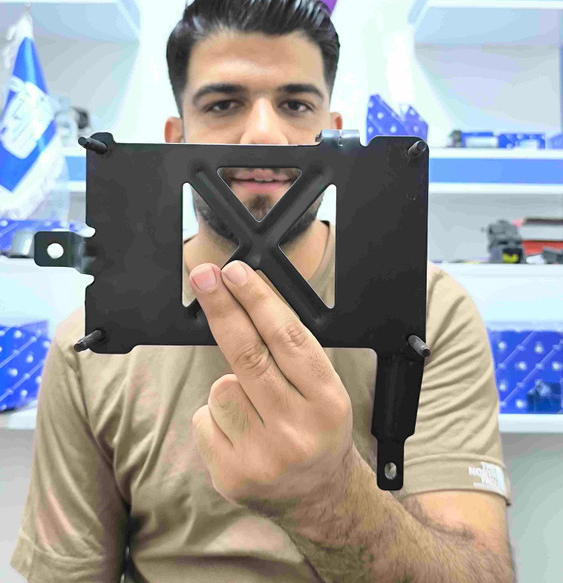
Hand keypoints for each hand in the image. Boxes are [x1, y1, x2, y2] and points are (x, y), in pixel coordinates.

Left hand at [189, 260, 356, 521]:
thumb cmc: (317, 429)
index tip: (235, 272)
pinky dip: (216, 416)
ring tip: (254, 406)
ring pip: (221, 387)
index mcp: (327, 401)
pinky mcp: (230, 474)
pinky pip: (204, 417)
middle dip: (222, 308)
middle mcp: (297, 430)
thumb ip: (291, 350)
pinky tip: (240, 430)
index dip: (257, 300)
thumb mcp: (325, 388)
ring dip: (229, 384)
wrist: (318, 498)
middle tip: (203, 276)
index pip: (287, 339)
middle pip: (248, 355)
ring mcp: (262, 456)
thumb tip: (247, 297)